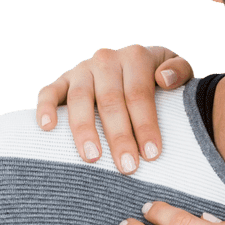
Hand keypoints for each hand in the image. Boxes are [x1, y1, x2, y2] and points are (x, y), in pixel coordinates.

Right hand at [35, 45, 194, 172]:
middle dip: (119, 136)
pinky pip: (49, 92)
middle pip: (110, 101)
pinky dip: (45, 108)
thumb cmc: (161, 80)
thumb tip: (164, 79)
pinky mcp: (62, 80)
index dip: (145, 125)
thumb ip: (180, 71)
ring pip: (79, 99)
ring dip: (84, 130)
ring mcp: (82, 70)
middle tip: (127, 167)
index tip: (152, 154)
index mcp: (135, 57)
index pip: (139, 94)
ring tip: (93, 159)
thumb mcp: (179, 69)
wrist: (136, 67)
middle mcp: (106, 60)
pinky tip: (47, 128)